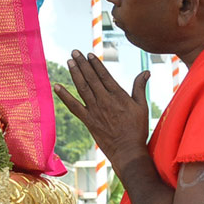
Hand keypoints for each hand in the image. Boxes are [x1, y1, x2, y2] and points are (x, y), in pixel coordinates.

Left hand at [54, 50, 149, 168]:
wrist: (128, 150)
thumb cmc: (137, 129)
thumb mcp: (142, 106)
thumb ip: (139, 87)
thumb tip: (146, 72)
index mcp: (118, 95)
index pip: (104, 75)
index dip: (95, 64)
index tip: (88, 54)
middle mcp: (105, 100)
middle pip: (91, 78)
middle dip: (82, 64)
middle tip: (74, 52)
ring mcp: (95, 110)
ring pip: (82, 88)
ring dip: (75, 73)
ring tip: (69, 61)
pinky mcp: (88, 120)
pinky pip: (73, 106)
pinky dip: (64, 96)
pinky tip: (57, 86)